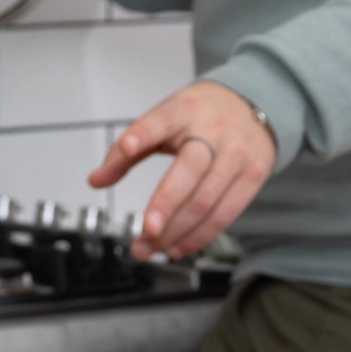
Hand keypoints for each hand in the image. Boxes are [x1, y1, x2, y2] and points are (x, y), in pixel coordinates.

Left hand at [90, 78, 278, 260]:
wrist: (253, 104)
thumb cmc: (200, 115)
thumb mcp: (162, 119)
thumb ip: (126, 151)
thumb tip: (96, 180)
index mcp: (184, 110)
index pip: (161, 119)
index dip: (144, 133)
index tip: (128, 146)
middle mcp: (213, 131)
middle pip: (190, 170)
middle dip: (167, 204)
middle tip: (146, 230)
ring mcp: (237, 154)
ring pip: (207, 200)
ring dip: (177, 231)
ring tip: (151, 247)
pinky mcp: (254, 176)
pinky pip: (226, 214)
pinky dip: (199, 236)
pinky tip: (178, 246)